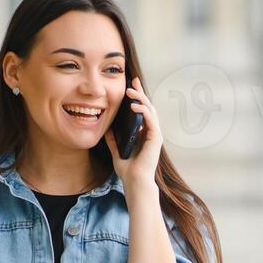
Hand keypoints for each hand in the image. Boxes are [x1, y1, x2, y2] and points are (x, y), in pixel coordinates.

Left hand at [104, 76, 162, 190]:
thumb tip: (107, 129)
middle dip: (141, 93)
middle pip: (147, 107)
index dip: (137, 98)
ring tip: (131, 91)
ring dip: (141, 98)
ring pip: (150, 110)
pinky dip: (143, 110)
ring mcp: (155, 134)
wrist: (135, 181)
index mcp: (143, 134)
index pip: (141, 112)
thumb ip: (113, 140)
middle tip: (133, 81)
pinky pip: (150, 119)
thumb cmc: (128, 170)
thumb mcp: (116, 151)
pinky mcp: (156, 137)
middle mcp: (151, 132)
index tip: (131, 86)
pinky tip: (134, 105)